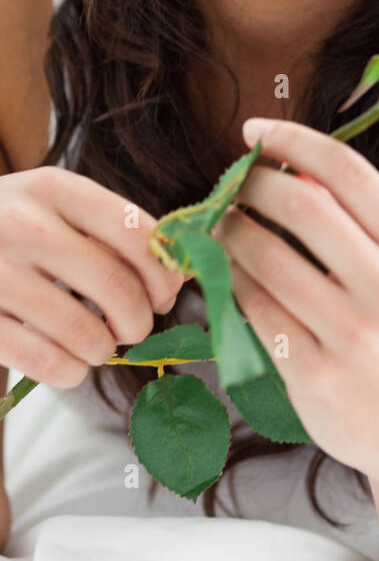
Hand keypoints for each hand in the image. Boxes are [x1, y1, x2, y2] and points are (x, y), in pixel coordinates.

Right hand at [0, 167, 185, 387]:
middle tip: (133, 328)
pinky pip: (45, 361)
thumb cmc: (10, 224)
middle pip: (116, 286)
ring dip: (104, 350)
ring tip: (99, 345)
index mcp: (55, 188)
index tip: (164, 292)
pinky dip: (70, 372)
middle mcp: (23, 225)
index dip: (163, 273)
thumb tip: (180, 274)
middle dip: (139, 319)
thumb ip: (114, 230)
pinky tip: (69, 364)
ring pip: (85, 332)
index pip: (136, 233)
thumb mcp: (55, 205)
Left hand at [213, 119, 378, 489]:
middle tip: (231, 182)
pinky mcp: (314, 375)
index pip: (348, 172)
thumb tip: (294, 165)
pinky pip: (254, 311)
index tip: (256, 132)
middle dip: (253, 184)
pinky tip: (222, 271)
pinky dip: (229, 281)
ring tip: (218, 223)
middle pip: (303, 207)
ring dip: (229, 231)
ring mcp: (351, 335)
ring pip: (267, 259)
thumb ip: (362, 219)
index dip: (294, 140)